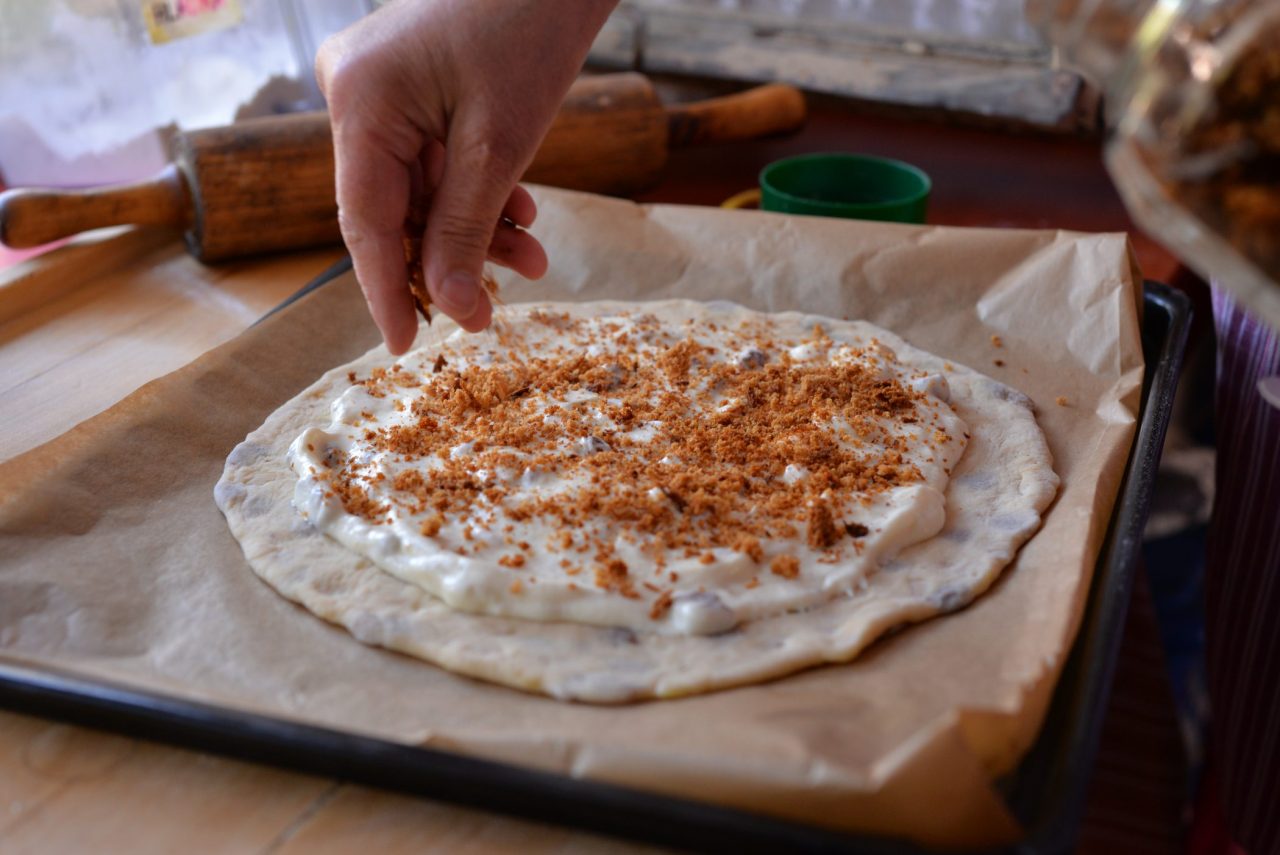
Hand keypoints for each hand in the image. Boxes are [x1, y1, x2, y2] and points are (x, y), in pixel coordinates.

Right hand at [316, 0, 616, 352]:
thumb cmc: (530, 30)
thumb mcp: (499, 145)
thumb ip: (466, 230)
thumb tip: (455, 310)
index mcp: (359, 100)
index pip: (363, 220)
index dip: (385, 290)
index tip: (404, 348)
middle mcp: (354, 96)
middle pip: (389, 210)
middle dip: (448, 259)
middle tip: (491, 311)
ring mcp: (379, 92)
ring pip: (418, 192)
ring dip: (474, 230)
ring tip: (532, 259)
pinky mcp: (409, 92)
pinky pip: (433, 163)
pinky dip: (476, 195)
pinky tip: (523, 217)